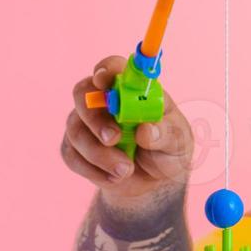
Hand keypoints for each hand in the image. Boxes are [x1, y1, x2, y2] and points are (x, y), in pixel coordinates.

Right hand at [61, 55, 194, 201]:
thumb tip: (146, 130)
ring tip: (126, 170)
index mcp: (132, 90)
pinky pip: (72, 155)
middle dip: (94, 116)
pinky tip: (115, 177)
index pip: (113, 67)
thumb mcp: (178, 142)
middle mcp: (104, 101)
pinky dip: (94, 170)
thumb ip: (166, 133)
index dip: (106, 69)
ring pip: (76, 130)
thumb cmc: (168, 151)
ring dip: (100, 154)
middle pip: (83, 93)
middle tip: (113, 138)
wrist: (154, 183)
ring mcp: (86, 124)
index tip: (104, 79)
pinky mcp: (75, 148)